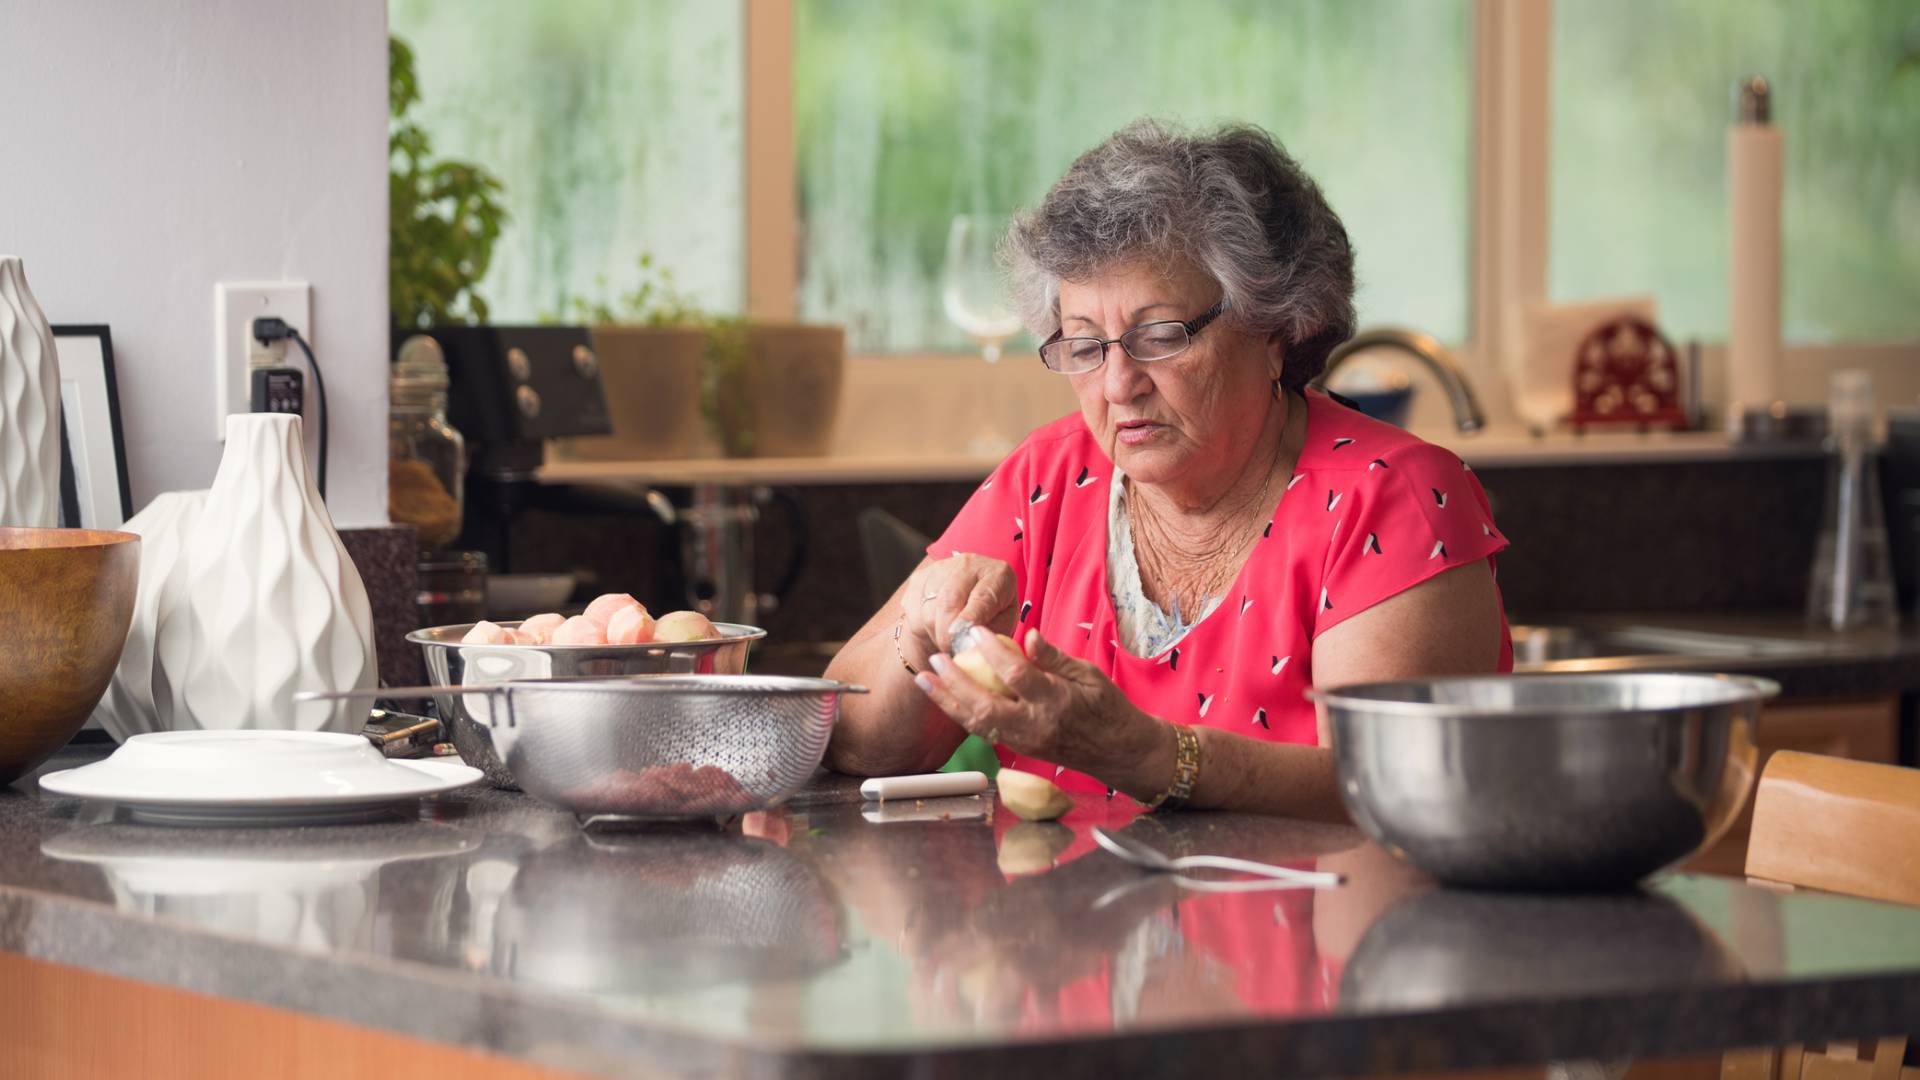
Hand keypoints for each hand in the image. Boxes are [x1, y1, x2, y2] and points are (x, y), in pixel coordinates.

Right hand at [901, 553, 1016, 659]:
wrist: (969, 602)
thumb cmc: (992, 618)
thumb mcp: (1002, 626)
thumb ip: (992, 634)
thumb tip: (973, 646)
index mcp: (998, 574)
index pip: (982, 596)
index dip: (970, 618)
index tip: (961, 636)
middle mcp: (969, 564)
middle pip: (949, 599)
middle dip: (946, 631)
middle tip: (949, 650)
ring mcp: (942, 568)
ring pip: (929, 608)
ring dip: (935, 633)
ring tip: (948, 642)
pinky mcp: (920, 577)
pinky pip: (913, 610)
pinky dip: (922, 627)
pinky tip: (936, 630)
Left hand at [916, 629, 1171, 795]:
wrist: (1119, 752)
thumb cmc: (1107, 707)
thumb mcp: (1088, 674)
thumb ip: (1054, 657)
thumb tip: (1027, 635)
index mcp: (1057, 702)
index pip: (1016, 675)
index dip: (992, 652)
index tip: (974, 631)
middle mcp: (1036, 726)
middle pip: (985, 706)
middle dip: (955, 682)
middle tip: (935, 658)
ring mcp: (1025, 742)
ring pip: (978, 724)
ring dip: (948, 701)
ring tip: (926, 679)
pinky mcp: (1019, 750)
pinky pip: (984, 731)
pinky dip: (962, 713)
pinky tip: (946, 696)